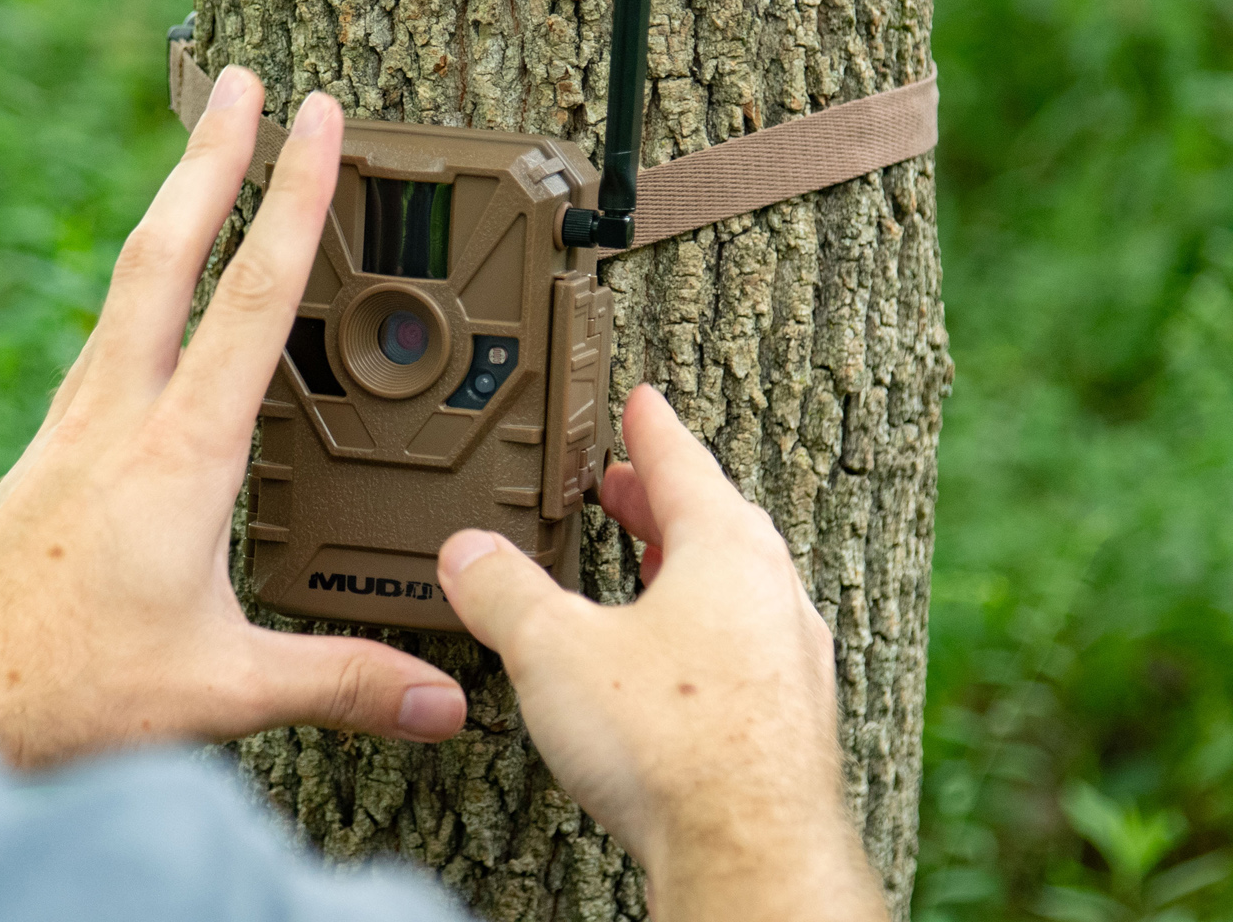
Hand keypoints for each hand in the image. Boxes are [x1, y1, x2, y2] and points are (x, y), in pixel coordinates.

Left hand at [0, 66, 467, 764]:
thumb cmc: (55, 687)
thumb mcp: (219, 689)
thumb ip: (341, 679)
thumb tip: (442, 699)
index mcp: (177, 455)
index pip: (253, 297)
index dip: (294, 197)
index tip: (316, 119)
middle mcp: (116, 419)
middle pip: (167, 250)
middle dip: (210, 155)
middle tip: (241, 81)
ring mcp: (70, 428)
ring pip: (126, 284)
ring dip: (170, 206)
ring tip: (200, 156)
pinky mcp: (44, 452)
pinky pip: (99, 340)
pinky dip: (134, 288)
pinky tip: (140, 298)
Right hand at [437, 385, 885, 921]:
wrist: (750, 855)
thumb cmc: (675, 746)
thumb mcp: (553, 649)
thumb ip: (502, 591)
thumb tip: (467, 554)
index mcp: (727, 552)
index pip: (685, 462)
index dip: (652, 429)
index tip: (642, 402)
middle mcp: (774, 597)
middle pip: (715, 523)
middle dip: (661, 501)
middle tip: (624, 486)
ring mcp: (790, 663)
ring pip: (736, 589)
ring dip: (682, 568)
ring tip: (640, 570)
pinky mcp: (788, 724)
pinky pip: (743, 649)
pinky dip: (701, 634)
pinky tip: (666, 669)